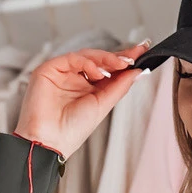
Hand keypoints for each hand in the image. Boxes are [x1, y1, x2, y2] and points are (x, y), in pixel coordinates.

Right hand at [14, 40, 152, 159]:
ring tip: (120, 64)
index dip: (124, 61)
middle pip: (99, 60)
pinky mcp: (50, 69)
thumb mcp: (103, 106)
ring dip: (106, 58)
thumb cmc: (71, 130)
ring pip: (87, 56)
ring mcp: (63, 73)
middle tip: (135, 55)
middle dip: (118, 57)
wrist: (49, 140)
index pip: (109, 71)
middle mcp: (76, 80)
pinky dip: (88, 62)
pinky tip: (98, 73)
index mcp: (88, 90)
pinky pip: (72, 57)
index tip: (142, 53)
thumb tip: (136, 72)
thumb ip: (119, 87)